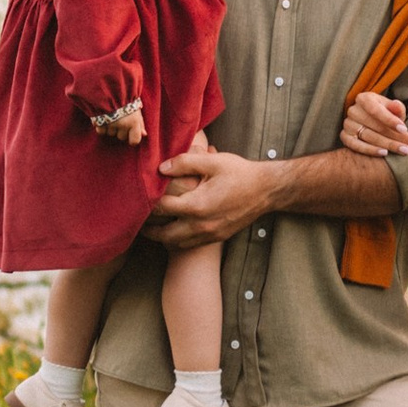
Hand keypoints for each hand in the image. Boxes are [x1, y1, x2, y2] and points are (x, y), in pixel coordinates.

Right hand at [91, 100, 145, 145]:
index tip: (130, 134)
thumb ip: (140, 123)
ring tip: (111, 114)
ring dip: (110, 127)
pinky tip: (103, 116)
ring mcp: (110, 124)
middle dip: (120, 130)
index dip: (132, 138)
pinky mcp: (99, 122)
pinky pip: (101, 132)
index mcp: (134, 121)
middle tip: (120, 117)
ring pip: (111, 134)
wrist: (109, 85)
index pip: (134, 141)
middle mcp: (122, 125)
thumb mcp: (135, 108)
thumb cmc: (125, 97)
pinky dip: (101, 126)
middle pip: (121, 137)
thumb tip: (144, 134)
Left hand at [142, 136, 274, 249]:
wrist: (267, 191)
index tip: (140, 197)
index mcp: (197, 205)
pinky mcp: (216, 237)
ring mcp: (209, 234)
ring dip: (163, 236)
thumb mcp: (214, 162)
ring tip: (155, 225)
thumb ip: (185, 162)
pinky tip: (176, 228)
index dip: (148, 203)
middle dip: (149, 228)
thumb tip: (161, 168)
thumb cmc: (240, 173)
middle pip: (164, 235)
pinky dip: (178, 239)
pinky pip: (190, 244)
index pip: (162, 208)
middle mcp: (201, 225)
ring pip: (176, 243)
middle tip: (140, 219)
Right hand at [341, 88, 407, 155]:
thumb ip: (396, 108)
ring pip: (368, 136)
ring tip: (404, 150)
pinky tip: (385, 153)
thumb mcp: (392, 108)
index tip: (404, 129)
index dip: (390, 120)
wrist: (371, 122)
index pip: (376, 109)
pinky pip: (357, 146)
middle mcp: (353, 110)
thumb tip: (397, 105)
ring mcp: (348, 124)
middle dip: (396, 136)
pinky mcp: (345, 137)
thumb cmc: (385, 113)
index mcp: (364, 98)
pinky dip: (370, 150)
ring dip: (388, 145)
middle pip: (375, 126)